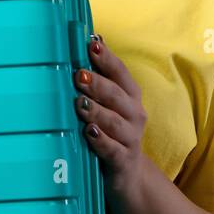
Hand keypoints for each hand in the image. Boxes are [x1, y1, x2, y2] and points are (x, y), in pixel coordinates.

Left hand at [73, 33, 148, 195]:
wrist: (127, 173)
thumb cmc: (112, 131)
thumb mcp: (109, 104)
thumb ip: (101, 76)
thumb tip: (92, 40)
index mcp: (130, 96)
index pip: (120, 73)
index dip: (107, 59)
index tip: (92, 45)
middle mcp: (134, 114)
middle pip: (117, 95)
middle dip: (98, 84)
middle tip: (79, 76)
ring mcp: (130, 138)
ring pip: (115, 122)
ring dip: (98, 112)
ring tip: (80, 104)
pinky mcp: (123, 160)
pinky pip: (113, 150)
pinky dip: (102, 141)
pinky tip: (90, 133)